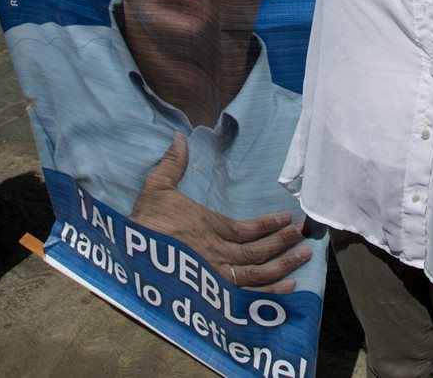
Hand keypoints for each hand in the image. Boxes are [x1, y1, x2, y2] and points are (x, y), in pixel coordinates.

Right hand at [131, 132, 311, 292]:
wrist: (127, 257)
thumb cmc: (142, 223)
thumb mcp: (156, 188)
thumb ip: (172, 164)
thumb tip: (180, 136)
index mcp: (207, 226)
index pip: (247, 228)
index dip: (270, 224)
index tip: (288, 218)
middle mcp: (216, 251)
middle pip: (258, 250)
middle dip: (284, 242)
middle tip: (305, 235)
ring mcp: (214, 276)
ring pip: (256, 273)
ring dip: (283, 265)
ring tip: (303, 257)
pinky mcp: (211, 295)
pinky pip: (245, 296)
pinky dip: (269, 294)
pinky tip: (287, 288)